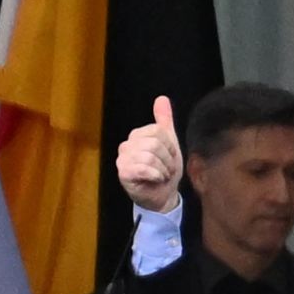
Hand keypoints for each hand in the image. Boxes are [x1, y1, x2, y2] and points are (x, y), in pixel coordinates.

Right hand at [115, 96, 182, 211]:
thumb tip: (161, 98)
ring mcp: (123, 159)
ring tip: (161, 175)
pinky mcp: (123, 173)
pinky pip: (144, 168)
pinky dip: (156, 175)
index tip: (169, 158)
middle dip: (167, 159)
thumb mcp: (169, 144)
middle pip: (155, 143)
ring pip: (150, 156)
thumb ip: (164, 121)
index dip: (170, 147)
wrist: (164, 195)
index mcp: (137, 136)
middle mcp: (127, 145)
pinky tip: (155, 180)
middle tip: (165, 169)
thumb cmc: (165, 170)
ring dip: (162, 169)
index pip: (159, 131)